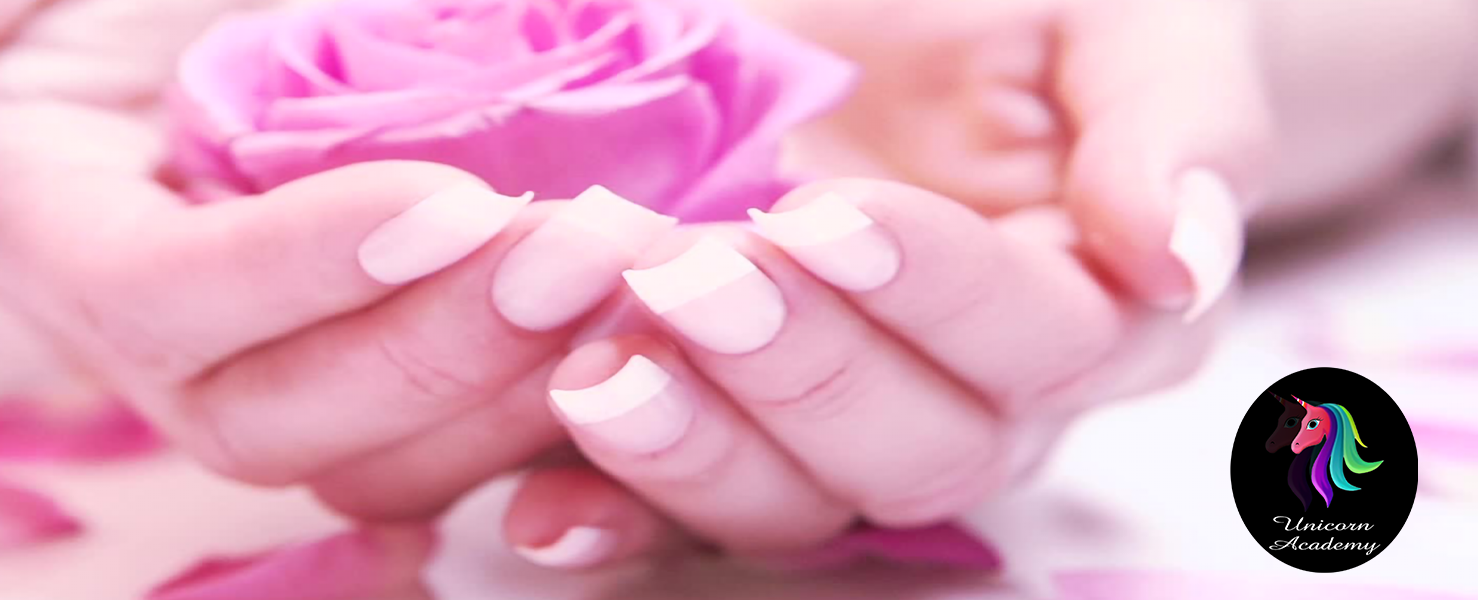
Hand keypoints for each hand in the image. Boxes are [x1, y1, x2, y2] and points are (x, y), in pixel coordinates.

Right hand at [0, 0, 677, 519]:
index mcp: (48, 233)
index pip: (162, 307)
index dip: (302, 274)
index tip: (459, 200)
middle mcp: (157, 330)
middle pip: (286, 419)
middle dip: (446, 351)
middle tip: (599, 253)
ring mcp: (278, 345)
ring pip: (388, 453)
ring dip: (526, 391)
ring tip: (654, 291)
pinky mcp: (383, 334)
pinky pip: (466, 423)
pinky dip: (563, 399)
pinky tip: (663, 335)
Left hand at [496, 0, 1275, 563]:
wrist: (907, 23)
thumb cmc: (1034, 13)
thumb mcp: (1125, 22)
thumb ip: (1173, 126)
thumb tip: (1178, 258)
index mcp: (1097, 311)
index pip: (1036, 337)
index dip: (934, 290)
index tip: (828, 216)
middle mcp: (979, 403)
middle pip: (910, 445)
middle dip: (798, 367)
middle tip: (694, 278)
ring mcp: (842, 433)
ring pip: (792, 498)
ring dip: (693, 448)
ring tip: (600, 374)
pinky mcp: (731, 433)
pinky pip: (681, 519)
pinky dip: (613, 518)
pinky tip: (543, 509)